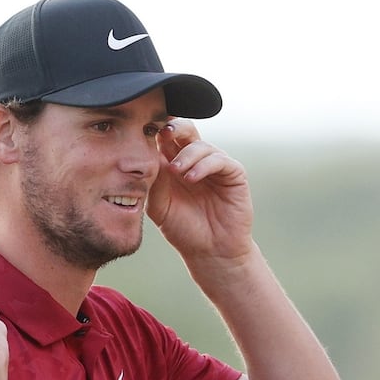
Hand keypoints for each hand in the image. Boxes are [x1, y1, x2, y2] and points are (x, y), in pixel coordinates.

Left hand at [148, 118, 254, 262]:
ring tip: (176, 171)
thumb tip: (148, 155)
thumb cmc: (182, 229)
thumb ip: (155, 182)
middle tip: (164, 132)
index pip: (166, 139)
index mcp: (174, 164)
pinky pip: (220, 160)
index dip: (157, 131)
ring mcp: (215, 166)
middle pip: (186, 131)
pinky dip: (204, 165)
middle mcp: (195, 161)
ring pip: (202, 145)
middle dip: (174, 128)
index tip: (146, 130)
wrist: (209, 251)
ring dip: (187, 155)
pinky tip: (191, 178)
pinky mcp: (234, 174)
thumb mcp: (159, 205)